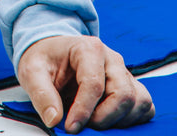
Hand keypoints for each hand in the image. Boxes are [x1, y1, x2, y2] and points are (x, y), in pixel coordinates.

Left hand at [17, 35, 153, 131]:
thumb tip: (54, 119)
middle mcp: (112, 59)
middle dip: (103, 118)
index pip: (94, 84)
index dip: (84, 111)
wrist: (52, 54)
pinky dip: (132, 119)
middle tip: (82, 125)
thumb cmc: (45, 60)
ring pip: (139, 102)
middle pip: (122, 95)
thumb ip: (41, 94)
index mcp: (89, 49)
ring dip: (119, 120)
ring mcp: (123, 73)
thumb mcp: (32, 71)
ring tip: (94, 122)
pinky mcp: (130, 86)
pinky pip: (144, 106)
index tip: (70, 127)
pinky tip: (110, 121)